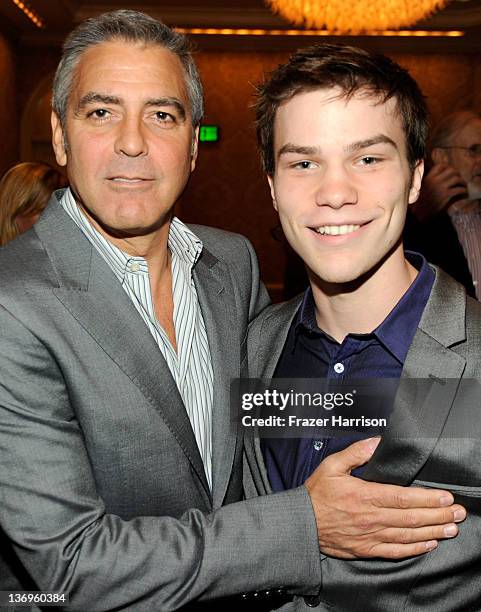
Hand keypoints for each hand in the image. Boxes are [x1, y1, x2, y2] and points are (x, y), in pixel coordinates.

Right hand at [305, 437, 465, 559]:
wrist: (301, 523)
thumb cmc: (316, 494)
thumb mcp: (331, 465)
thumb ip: (356, 452)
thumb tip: (377, 442)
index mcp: (364, 496)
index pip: (403, 498)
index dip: (427, 499)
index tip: (445, 497)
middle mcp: (370, 518)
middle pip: (411, 518)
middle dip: (438, 515)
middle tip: (458, 513)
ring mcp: (369, 536)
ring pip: (407, 535)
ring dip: (432, 532)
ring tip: (451, 528)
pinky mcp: (366, 549)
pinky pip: (395, 551)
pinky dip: (414, 548)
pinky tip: (428, 544)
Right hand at [413, 164, 466, 221]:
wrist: (419, 213)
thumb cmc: (420, 202)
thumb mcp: (422, 188)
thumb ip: (429, 181)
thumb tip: (436, 177)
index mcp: (428, 178)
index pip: (440, 166)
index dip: (447, 167)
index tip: (450, 170)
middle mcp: (435, 180)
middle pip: (451, 170)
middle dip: (457, 173)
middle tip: (458, 178)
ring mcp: (441, 187)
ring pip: (456, 178)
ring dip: (462, 181)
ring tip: (463, 185)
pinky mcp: (446, 195)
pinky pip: (458, 189)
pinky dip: (463, 190)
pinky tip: (463, 192)